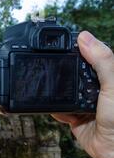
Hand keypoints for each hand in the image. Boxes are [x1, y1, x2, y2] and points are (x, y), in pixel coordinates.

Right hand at [52, 31, 113, 157]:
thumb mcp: (113, 85)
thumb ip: (102, 61)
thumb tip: (85, 38)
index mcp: (110, 77)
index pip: (94, 57)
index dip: (80, 50)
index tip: (64, 44)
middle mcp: (99, 90)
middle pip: (76, 74)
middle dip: (65, 72)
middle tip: (51, 66)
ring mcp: (87, 105)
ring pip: (67, 93)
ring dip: (59, 92)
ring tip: (50, 87)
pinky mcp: (76, 120)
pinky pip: (61, 111)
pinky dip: (56, 109)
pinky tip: (54, 106)